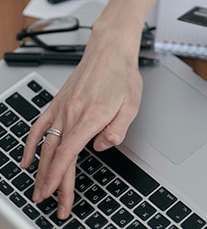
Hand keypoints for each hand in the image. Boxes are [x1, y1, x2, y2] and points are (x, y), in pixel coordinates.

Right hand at [20, 30, 142, 219]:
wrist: (109, 51)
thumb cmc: (121, 74)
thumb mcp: (131, 104)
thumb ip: (117, 130)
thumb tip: (101, 147)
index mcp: (91, 116)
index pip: (69, 155)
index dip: (60, 180)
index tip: (56, 197)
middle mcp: (71, 113)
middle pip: (56, 155)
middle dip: (52, 183)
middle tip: (51, 202)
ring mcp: (62, 107)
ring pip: (45, 144)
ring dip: (40, 169)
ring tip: (38, 187)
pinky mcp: (58, 102)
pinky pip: (38, 125)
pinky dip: (30, 143)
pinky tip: (27, 157)